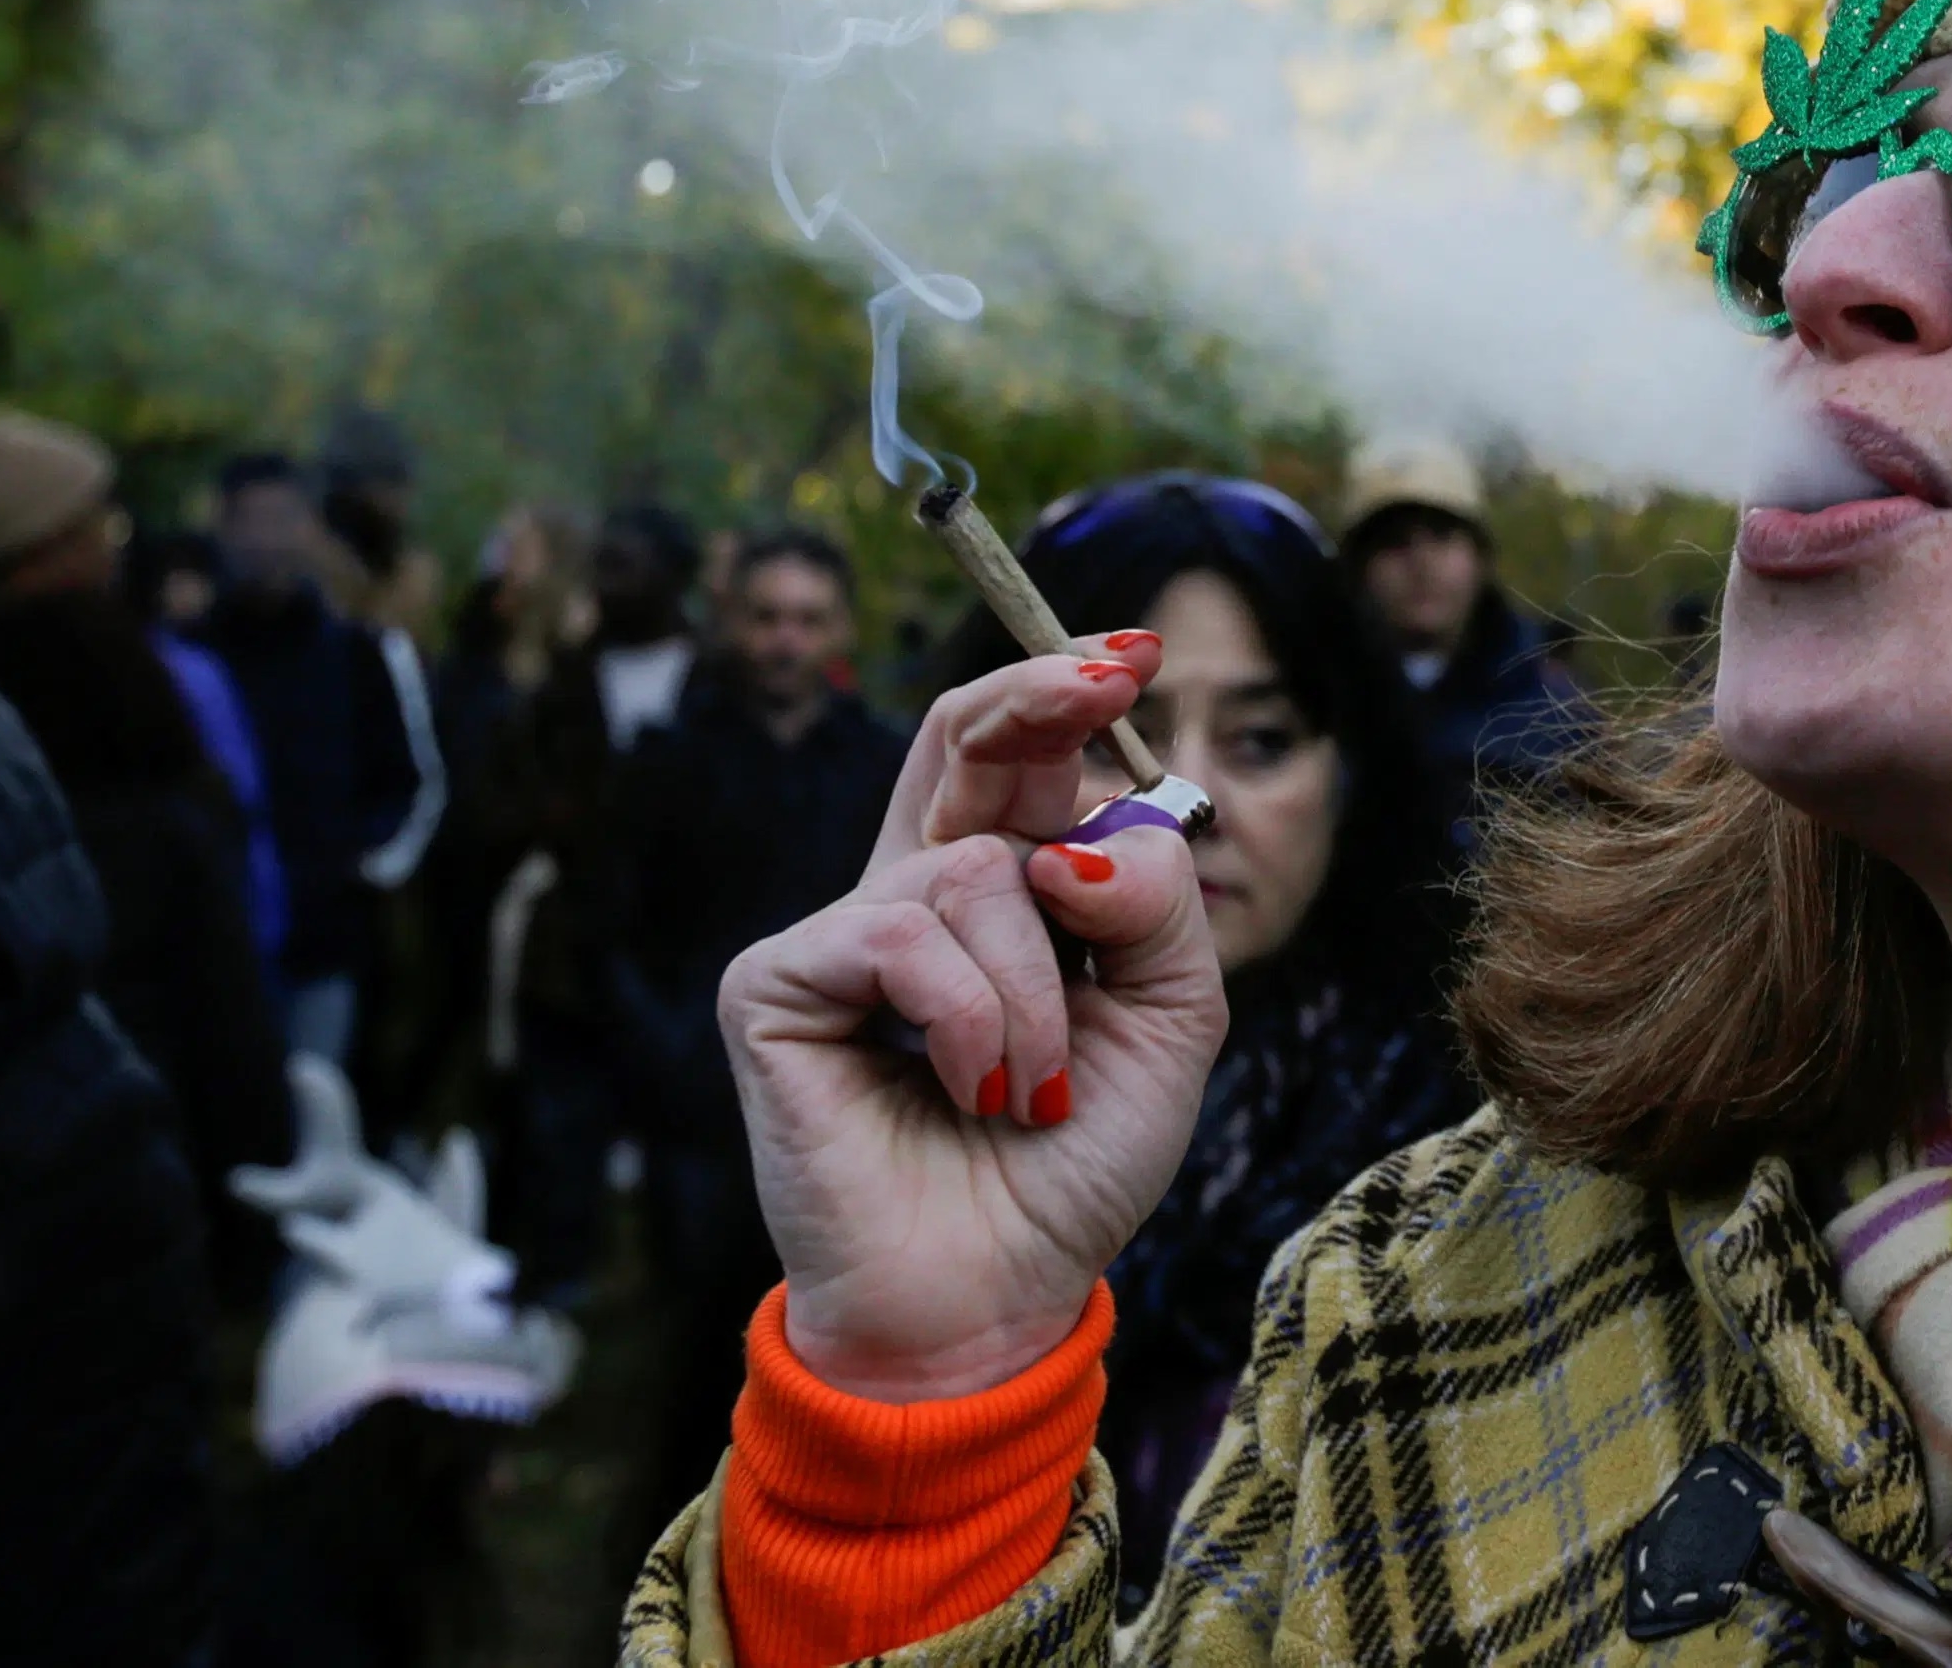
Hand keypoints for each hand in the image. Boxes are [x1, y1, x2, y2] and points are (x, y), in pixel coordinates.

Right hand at [717, 631, 1226, 1401]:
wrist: (996, 1295)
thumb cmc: (1074, 1162)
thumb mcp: (1171, 1017)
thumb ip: (1158, 904)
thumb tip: (1080, 835)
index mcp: (1006, 892)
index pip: (1019, 760)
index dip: (1065, 695)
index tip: (1135, 656)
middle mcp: (916, 893)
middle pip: (960, 744)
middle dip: (1034, 700)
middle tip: (1100, 678)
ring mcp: (843, 933)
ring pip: (972, 873)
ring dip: (1040, 991)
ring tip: (1033, 1090)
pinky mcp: (779, 983)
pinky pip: (903, 937)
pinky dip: (970, 1017)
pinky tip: (973, 1090)